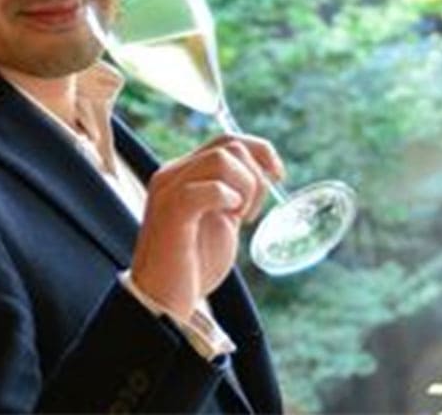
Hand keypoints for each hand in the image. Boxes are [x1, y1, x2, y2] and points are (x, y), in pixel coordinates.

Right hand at [130, 134, 284, 320]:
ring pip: (221, 159)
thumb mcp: (220, 221)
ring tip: (239, 218)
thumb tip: (263, 177)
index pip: (226, 140)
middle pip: (228, 146)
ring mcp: (170, 190)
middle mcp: (173, 174)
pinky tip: (230, 219)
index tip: (279, 175)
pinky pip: (206, 188)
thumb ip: (232, 196)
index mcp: (183, 173)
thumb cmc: (191, 264)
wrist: (162, 301)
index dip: (260, 151)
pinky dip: (227, 198)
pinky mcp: (172, 213)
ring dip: (244, 188)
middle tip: (250, 214)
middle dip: (255, 176)